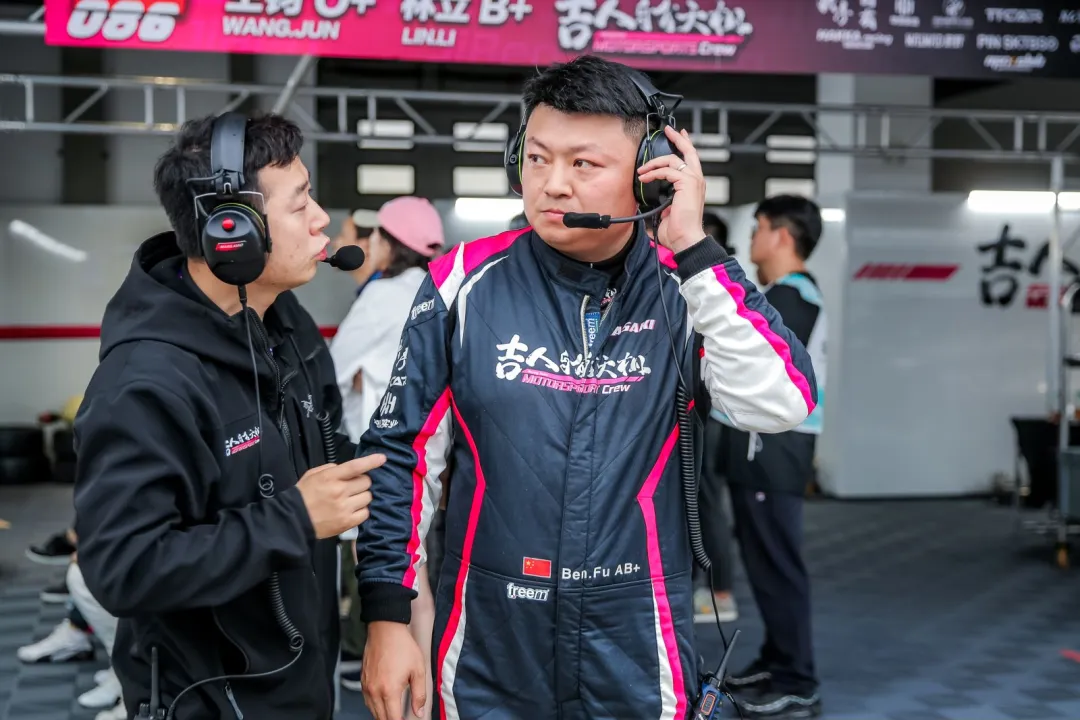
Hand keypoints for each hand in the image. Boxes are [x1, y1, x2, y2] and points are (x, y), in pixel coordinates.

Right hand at [295, 454, 385, 538]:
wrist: (294, 520)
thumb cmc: (303, 495)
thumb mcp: (313, 474)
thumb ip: (332, 468)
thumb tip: (349, 470)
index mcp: (330, 477)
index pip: (355, 466)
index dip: (370, 461)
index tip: (382, 458)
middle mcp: (339, 491)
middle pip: (366, 482)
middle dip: (362, 482)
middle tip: (352, 486)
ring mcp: (344, 508)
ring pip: (368, 497)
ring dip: (362, 496)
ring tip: (351, 499)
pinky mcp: (347, 522)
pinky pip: (366, 513)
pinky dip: (362, 510)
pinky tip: (352, 510)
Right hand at [362, 621, 427, 719]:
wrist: (385, 629)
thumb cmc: (402, 646)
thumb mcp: (418, 670)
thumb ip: (419, 694)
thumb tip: (420, 712)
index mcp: (389, 691)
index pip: (393, 719)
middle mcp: (375, 691)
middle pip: (381, 718)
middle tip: (401, 717)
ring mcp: (366, 686)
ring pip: (372, 711)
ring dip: (382, 715)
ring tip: (393, 714)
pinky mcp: (362, 680)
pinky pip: (367, 700)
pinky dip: (374, 706)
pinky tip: (382, 704)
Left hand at [636, 125, 706, 253]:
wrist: (686, 239)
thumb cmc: (679, 231)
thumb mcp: (667, 212)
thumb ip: (663, 203)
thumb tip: (653, 202)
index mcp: (694, 185)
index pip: (691, 160)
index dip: (685, 145)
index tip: (679, 135)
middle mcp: (697, 180)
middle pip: (689, 151)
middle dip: (678, 138)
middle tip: (668, 130)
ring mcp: (694, 181)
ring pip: (673, 160)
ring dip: (654, 163)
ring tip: (642, 170)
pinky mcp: (687, 183)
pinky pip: (667, 171)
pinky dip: (654, 173)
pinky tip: (645, 178)